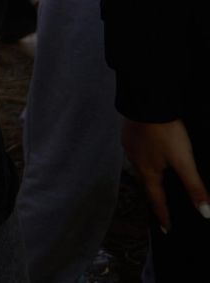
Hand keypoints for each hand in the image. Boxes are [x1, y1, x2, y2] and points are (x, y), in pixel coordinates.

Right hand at [123, 118, 209, 232]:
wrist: (146, 103)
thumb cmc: (164, 133)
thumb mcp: (184, 160)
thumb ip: (194, 186)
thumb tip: (206, 213)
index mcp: (148, 171)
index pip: (157, 199)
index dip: (163, 215)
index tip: (166, 229)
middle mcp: (135, 161)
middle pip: (145, 183)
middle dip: (153, 194)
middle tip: (159, 204)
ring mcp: (130, 145)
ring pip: (139, 166)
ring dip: (147, 174)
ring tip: (154, 177)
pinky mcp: (129, 132)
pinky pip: (136, 151)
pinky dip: (143, 157)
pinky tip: (147, 151)